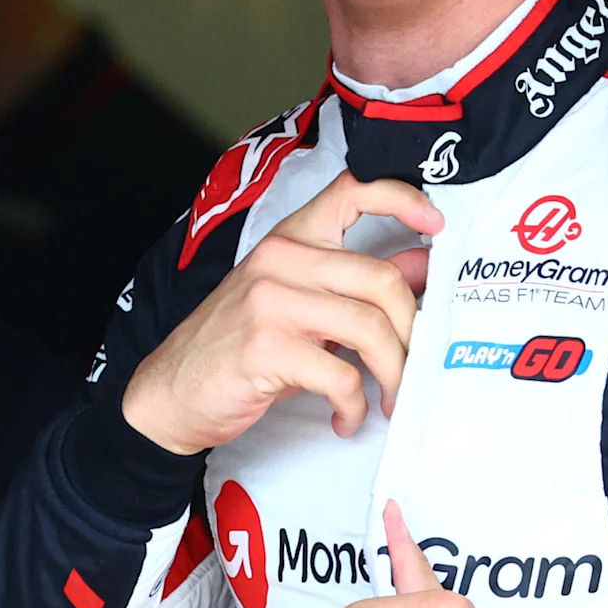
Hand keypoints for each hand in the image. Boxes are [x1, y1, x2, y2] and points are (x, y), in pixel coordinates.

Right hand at [122, 173, 441, 454]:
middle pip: (382, 278)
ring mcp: (271, 301)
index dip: (402, 198)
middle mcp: (281, 260)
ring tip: (389, 399)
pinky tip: (345, 417)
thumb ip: (353, 285)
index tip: (437, 224)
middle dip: (411, 332)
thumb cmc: (236, 348)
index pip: (352, 190)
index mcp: (290, 240)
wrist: (169, 393)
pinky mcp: (266, 347)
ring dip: (393, 375)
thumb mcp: (297, 306)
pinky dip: (354, 405)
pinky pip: (341, 375)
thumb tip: (420, 269)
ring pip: (370, 327)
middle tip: (413, 367)